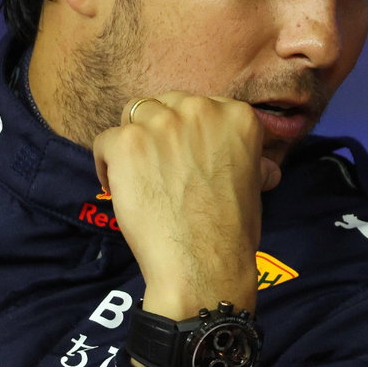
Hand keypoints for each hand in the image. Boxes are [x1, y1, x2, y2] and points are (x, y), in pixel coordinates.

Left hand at [92, 93, 282, 318]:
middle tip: (162, 167)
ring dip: (135, 142)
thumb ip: (248, 161)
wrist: (203, 262)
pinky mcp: (127, 142)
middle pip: (166, 104)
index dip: (191, 133)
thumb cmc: (232, 231)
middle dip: (162, 132)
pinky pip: (105, 141)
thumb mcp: (255, 185)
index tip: (188, 157)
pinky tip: (121, 187)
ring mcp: (161, 123)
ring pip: (134, 116)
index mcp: (238, 116)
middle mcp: (201, 109)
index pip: (201, 106)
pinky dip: (108, 164)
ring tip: (138, 174)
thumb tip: (261, 167)